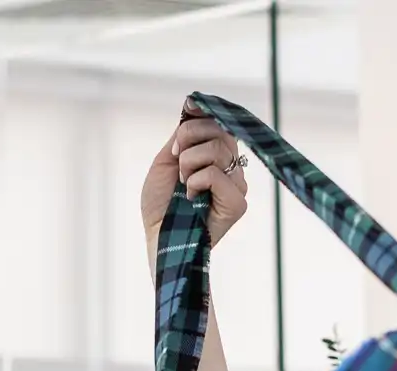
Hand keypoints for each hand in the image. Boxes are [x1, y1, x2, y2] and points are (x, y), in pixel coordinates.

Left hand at [140, 108, 248, 248]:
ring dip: (190, 163)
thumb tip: (193, 105)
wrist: (159, 240)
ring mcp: (237, 185)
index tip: (185, 117)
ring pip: (219, 149)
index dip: (201, 116)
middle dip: (189, 139)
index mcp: (216, 157)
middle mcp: (231, 168)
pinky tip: (192, 198)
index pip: (218, 122)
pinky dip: (197, 181)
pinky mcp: (238, 203)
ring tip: (184, 184)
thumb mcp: (166, 161)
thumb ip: (183, 135)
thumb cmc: (160, 206)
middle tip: (177, 163)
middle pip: (220, 130)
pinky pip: (217, 174)